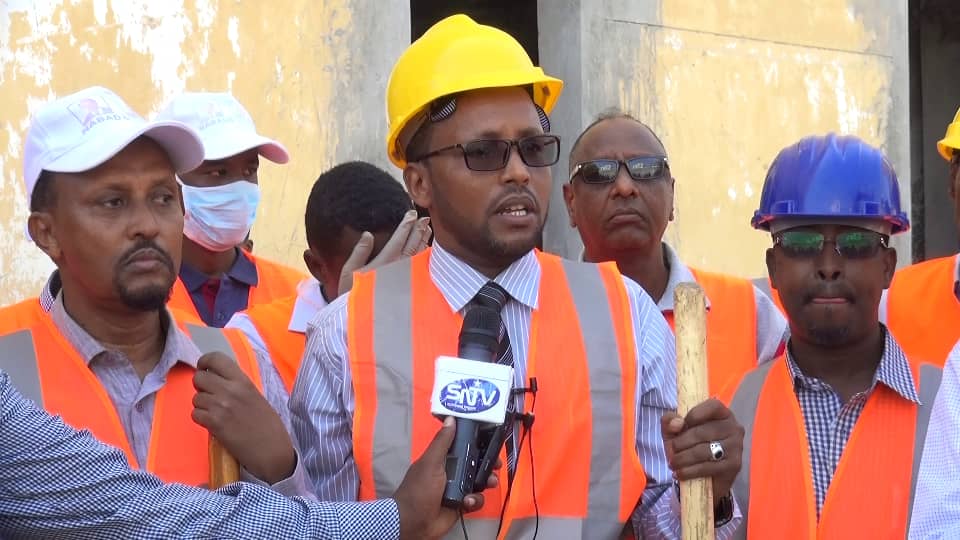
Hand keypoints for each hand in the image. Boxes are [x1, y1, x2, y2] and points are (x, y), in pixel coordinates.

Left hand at [192, 352, 295, 483]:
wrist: (271, 450)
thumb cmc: (268, 425)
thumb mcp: (255, 397)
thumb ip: (237, 387)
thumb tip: (217, 381)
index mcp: (243, 381)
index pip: (216, 358)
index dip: (204, 362)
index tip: (203, 369)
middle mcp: (231, 390)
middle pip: (199, 378)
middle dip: (200, 387)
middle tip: (209, 396)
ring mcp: (221, 406)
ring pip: (196, 398)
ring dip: (201, 405)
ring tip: (215, 413)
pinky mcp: (214, 423)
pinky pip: (195, 414)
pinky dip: (201, 419)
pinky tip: (212, 424)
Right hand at [337, 209, 430, 295]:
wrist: (359, 318)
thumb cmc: (350, 294)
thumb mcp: (349, 271)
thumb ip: (360, 252)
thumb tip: (368, 234)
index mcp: (384, 263)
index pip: (398, 240)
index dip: (406, 226)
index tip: (412, 215)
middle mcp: (398, 269)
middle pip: (411, 246)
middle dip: (418, 231)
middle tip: (425, 218)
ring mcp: (405, 279)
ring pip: (417, 256)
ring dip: (423, 241)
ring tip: (428, 230)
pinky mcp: (408, 288)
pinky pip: (419, 269)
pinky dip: (424, 257)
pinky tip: (426, 251)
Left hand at [393, 417, 496, 539]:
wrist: (414, 522)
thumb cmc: (420, 489)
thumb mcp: (431, 463)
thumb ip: (442, 442)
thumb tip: (451, 418)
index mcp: (443, 459)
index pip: (463, 446)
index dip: (477, 443)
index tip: (491, 441)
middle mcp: (451, 472)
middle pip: (475, 464)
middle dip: (487, 464)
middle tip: (496, 465)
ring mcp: (457, 489)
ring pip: (479, 482)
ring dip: (486, 482)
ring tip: (488, 483)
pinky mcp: (462, 505)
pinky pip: (476, 500)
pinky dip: (475, 500)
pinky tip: (467, 502)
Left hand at [661, 398, 743, 496]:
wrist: (703, 477)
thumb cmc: (688, 445)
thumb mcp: (674, 430)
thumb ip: (670, 421)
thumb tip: (676, 423)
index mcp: (722, 413)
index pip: (713, 406)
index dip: (694, 414)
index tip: (679, 426)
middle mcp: (733, 427)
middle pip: (703, 431)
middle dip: (681, 443)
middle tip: (671, 451)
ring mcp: (736, 447)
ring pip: (704, 451)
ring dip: (683, 458)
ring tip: (673, 463)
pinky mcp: (734, 465)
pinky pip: (708, 467)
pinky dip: (689, 471)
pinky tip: (680, 473)